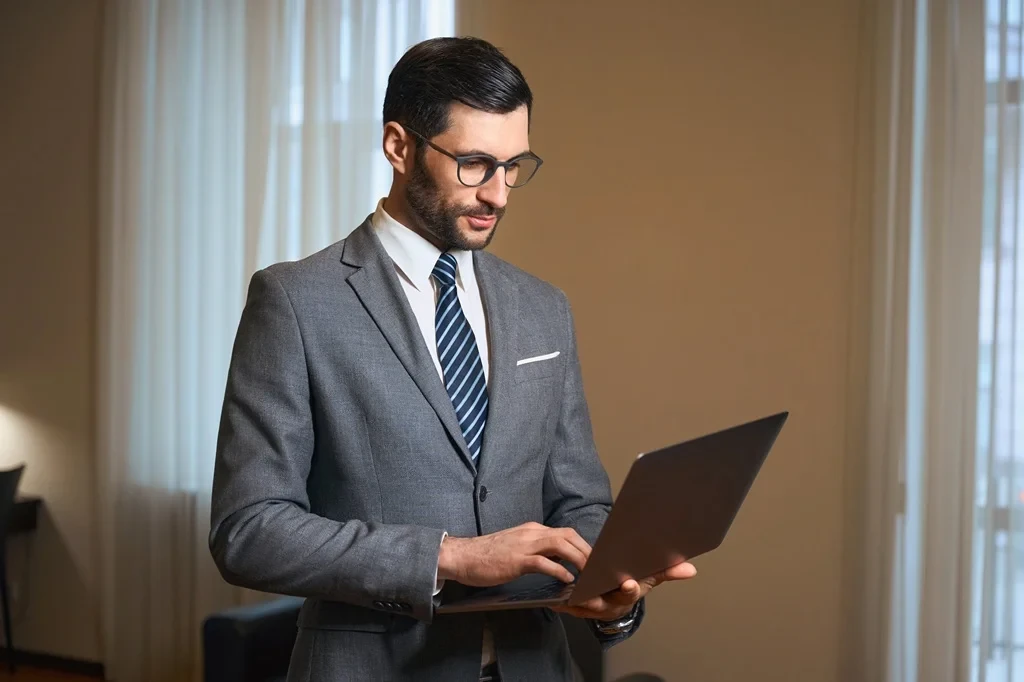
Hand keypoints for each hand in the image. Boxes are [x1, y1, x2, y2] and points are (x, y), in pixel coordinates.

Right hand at [437, 522, 590, 586]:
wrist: (462, 556)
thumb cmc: (488, 555)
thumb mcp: (516, 548)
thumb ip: (536, 550)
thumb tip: (558, 561)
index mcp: (532, 530)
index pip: (565, 532)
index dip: (583, 545)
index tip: (593, 559)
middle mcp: (532, 533)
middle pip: (568, 535)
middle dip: (586, 550)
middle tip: (598, 567)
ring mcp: (524, 545)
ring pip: (560, 545)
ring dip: (578, 559)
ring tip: (589, 574)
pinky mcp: (517, 560)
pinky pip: (544, 562)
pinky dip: (559, 570)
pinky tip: (567, 580)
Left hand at [552, 560, 696, 620]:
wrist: (615, 597)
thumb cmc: (631, 583)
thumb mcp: (649, 577)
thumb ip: (667, 572)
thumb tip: (691, 569)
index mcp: (628, 595)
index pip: (630, 592)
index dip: (629, 589)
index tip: (627, 583)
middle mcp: (612, 604)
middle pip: (603, 602)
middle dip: (595, 598)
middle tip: (587, 592)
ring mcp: (595, 608)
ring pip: (583, 607)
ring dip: (575, 601)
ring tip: (567, 594)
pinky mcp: (580, 608)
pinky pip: (571, 608)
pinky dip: (564, 604)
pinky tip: (556, 599)